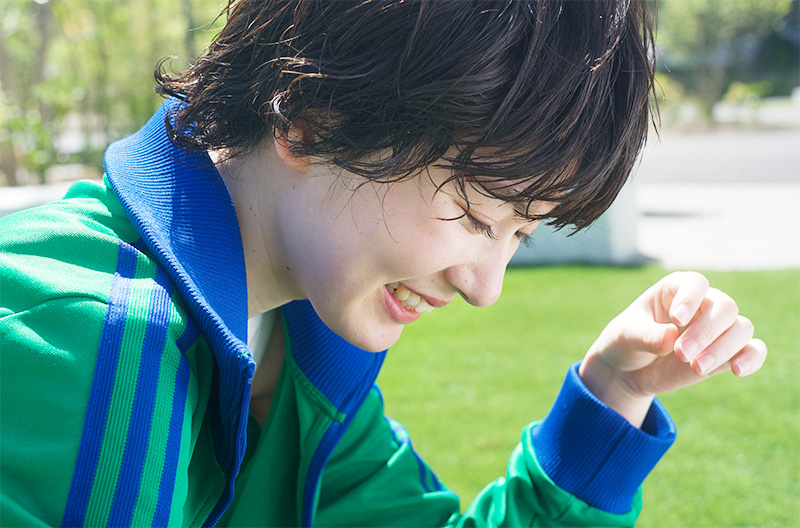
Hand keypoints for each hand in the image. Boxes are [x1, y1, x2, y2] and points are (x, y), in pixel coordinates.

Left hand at [578, 271, 767, 427]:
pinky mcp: (726, 353)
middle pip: (724, 307)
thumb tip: (672, 336)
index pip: (695, 283)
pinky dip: (752, 358)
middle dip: (706, 332)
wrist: (629, 368)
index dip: (691, 298)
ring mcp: (717, 329)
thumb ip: (647, 335)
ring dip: (723, 348)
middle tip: (681, 353)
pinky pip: (753, 350)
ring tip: (696, 367)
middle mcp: (701, 304)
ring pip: (741, 328)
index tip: (676, 319)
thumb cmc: (626, 341)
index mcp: (675, 290)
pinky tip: (738, 370)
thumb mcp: (627, 336)